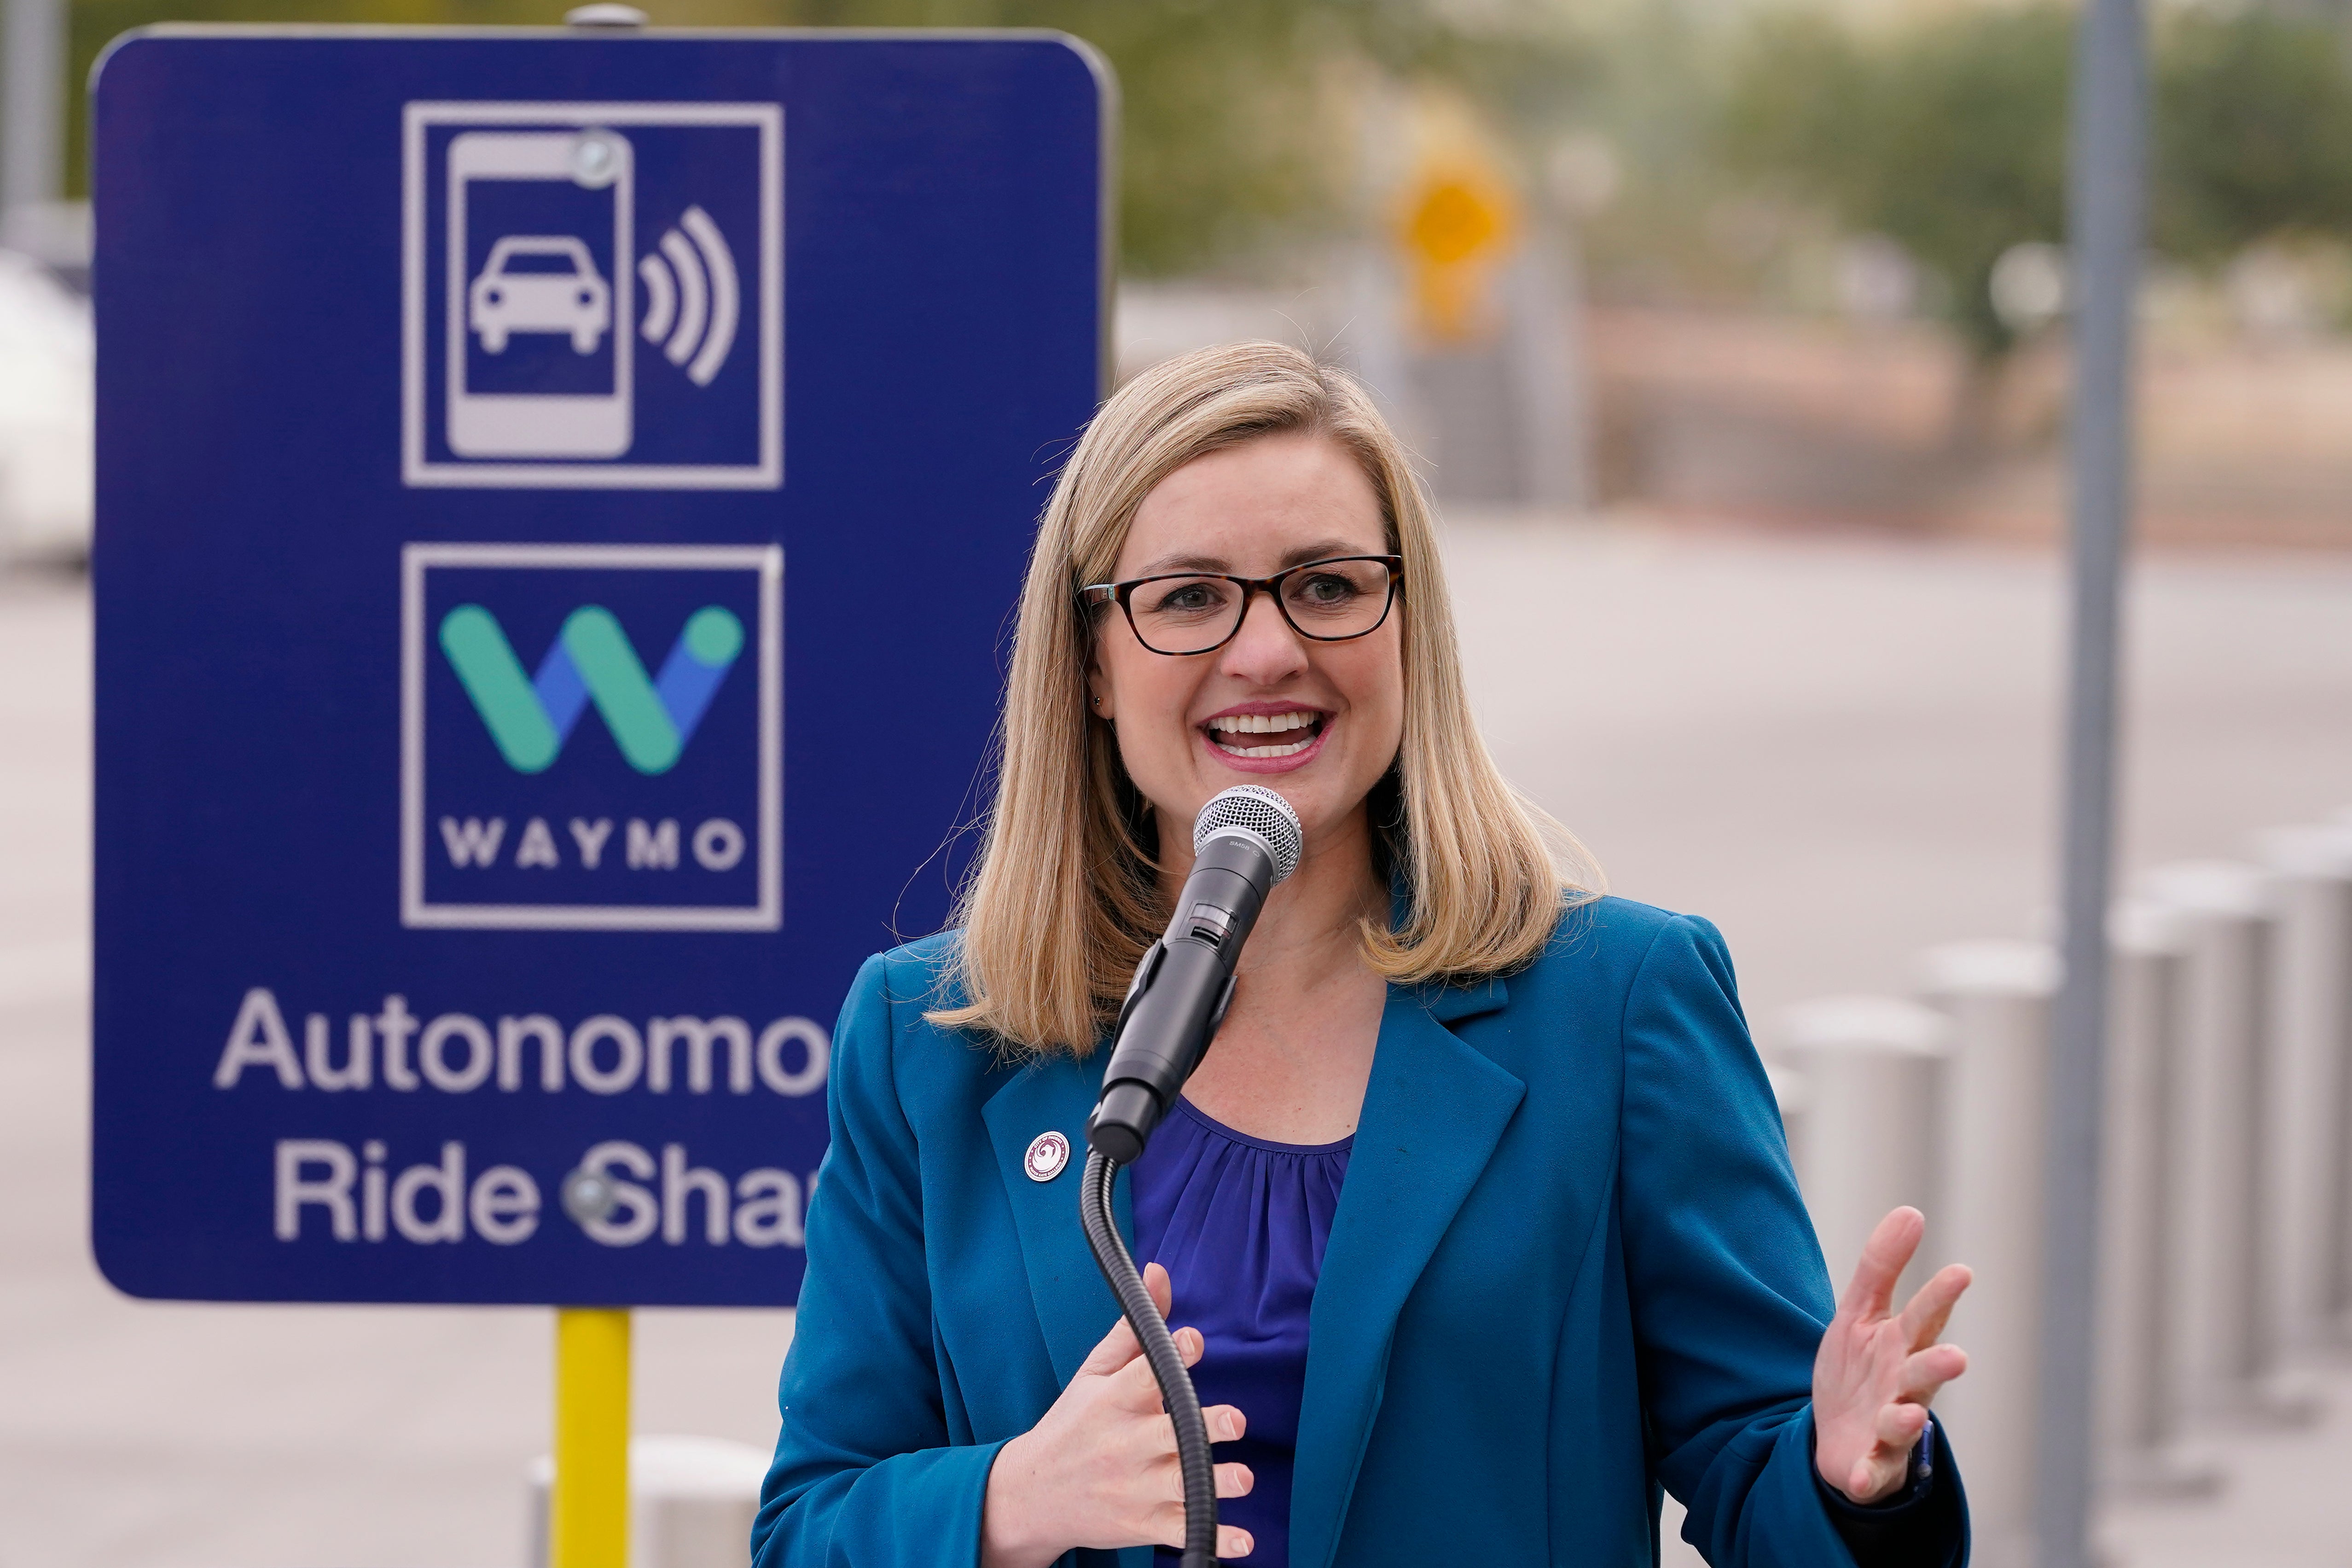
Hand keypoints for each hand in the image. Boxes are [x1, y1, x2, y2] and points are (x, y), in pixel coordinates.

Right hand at [982, 1262, 1254, 1566]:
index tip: (1192, 1341)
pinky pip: (1183, 1532)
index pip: (1141, 1376)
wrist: (1032, 1495)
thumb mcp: (1094, 1372)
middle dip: (1203, 1428)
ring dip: (1216, 1483)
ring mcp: (1135, 1489)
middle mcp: (1125, 1446)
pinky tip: (1243, 1542)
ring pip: (1182, 1486)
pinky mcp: (1144, 1524)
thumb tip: (1159, 1273)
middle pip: (1169, 1434)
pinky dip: (1216, 1539)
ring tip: (1243, 1478)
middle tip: (1235, 1420)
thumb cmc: (1072, 1424)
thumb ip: (1133, 1329)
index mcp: (1112, 1403)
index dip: (1170, 1357)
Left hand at [1811, 1206, 1970, 1505]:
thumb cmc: (1858, 1371)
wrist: (1835, 1436)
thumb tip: (1911, 1211)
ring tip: (1910, 1412)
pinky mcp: (1872, 1465)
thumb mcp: (1859, 1314)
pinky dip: (1869, 1474)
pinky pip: (1872, 1472)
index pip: (1924, 1317)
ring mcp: (1890, 1428)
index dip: (1940, 1296)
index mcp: (1902, 1346)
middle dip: (1938, 1365)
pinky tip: (1862, 1473)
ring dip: (1907, 1418)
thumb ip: (1882, 1267)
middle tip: (1956, 1356)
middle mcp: (1904, 1386)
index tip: (1961, 1272)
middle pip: (1923, 1373)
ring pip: (1904, 1423)